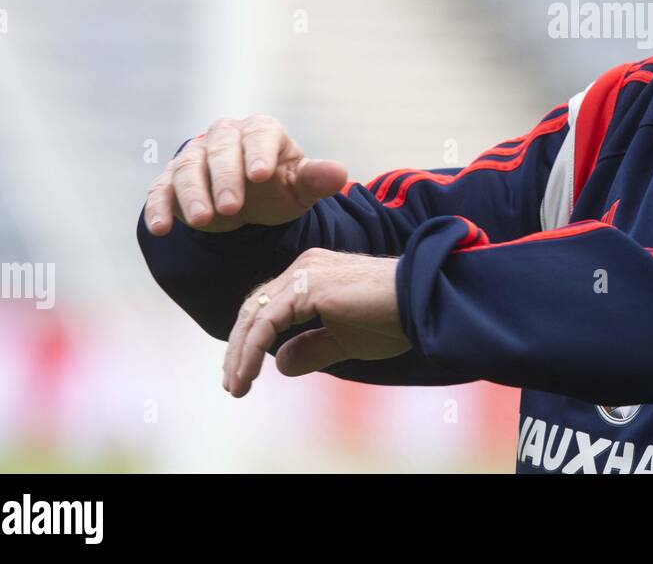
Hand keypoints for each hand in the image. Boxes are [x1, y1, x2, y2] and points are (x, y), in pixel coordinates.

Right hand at [142, 114, 347, 234]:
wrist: (250, 198)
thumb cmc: (279, 187)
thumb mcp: (300, 187)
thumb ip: (317, 179)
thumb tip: (339, 173)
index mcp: (261, 131)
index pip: (259, 136)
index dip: (259, 154)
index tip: (261, 175)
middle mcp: (224, 136)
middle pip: (220, 151)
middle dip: (224, 179)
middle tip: (231, 208)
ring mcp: (194, 157)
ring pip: (188, 169)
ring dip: (193, 195)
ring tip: (202, 221)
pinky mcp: (171, 181)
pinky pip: (161, 190)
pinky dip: (159, 208)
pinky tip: (162, 228)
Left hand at [223, 249, 410, 396]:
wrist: (420, 301)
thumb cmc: (392, 318)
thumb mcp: (345, 340)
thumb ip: (311, 348)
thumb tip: (278, 364)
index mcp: (312, 275)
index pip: (268, 305)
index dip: (251, 339)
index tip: (243, 373)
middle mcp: (304, 267)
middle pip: (254, 308)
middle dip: (238, 348)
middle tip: (232, 383)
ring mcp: (304, 273)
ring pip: (255, 315)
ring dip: (240, 354)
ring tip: (236, 386)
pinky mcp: (307, 287)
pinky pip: (266, 323)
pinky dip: (251, 351)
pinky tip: (248, 376)